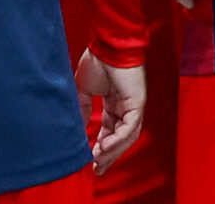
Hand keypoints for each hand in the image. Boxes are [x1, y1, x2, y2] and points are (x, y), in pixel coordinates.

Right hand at [76, 51, 145, 172]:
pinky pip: (130, 127)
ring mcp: (134, 106)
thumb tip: (76, 127)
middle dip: (108, 155)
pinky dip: (118, 139)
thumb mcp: (83, 90)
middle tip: (96, 169)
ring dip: (113, 150)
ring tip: (98, 160)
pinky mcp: (138, 104)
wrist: (106, 45)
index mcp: (114, 104)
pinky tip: (105, 146)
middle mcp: (126, 107)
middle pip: (120, 138)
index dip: (100, 146)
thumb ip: (82, 109)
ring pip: (127, 136)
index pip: (109, 131)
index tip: (89, 158)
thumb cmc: (96, 61)